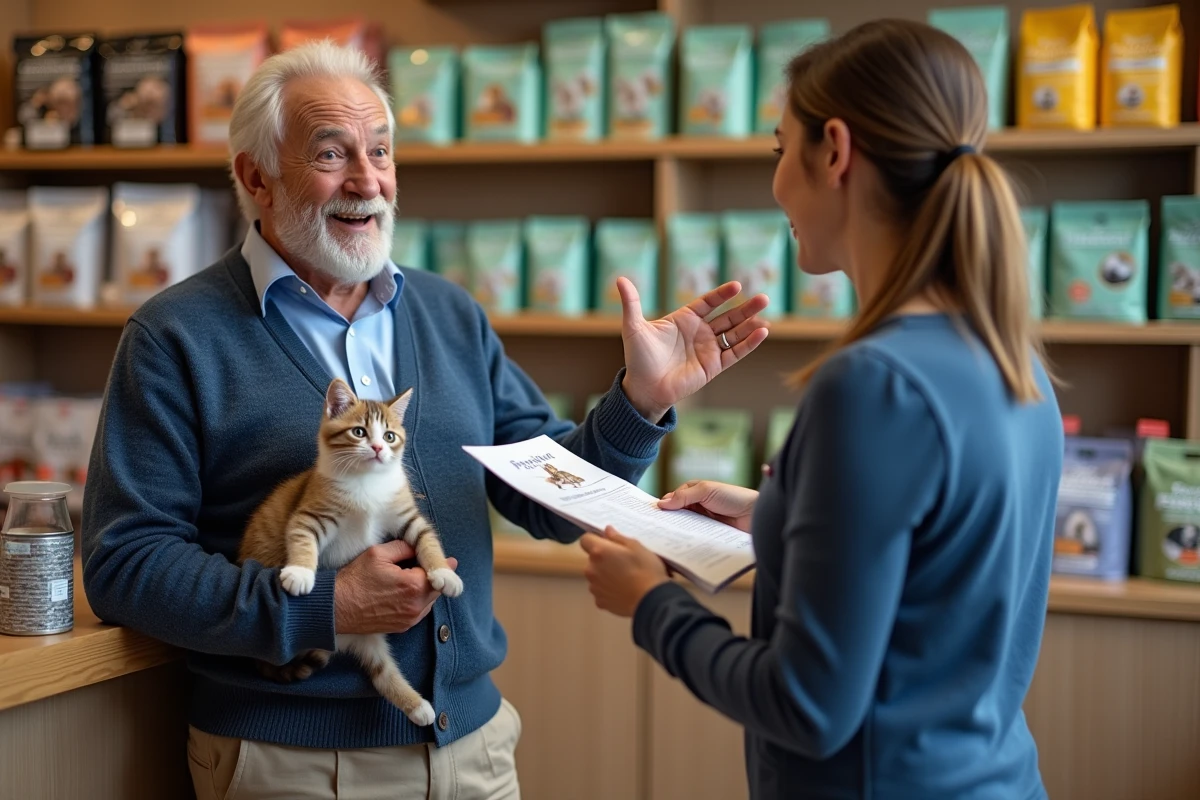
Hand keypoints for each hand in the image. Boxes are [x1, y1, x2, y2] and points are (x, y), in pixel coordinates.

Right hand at [334, 540, 458, 634]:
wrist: (336, 608)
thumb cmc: (355, 579)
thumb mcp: (379, 553)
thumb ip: (405, 547)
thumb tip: (419, 547)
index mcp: (414, 586)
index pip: (437, 572)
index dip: (441, 564)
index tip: (451, 560)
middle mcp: (416, 606)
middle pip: (436, 588)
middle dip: (434, 576)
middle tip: (432, 566)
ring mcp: (410, 619)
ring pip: (428, 600)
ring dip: (426, 589)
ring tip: (414, 577)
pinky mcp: (402, 627)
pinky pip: (418, 611)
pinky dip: (416, 600)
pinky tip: (405, 591)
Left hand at [580, 527, 670, 617]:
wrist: (651, 600)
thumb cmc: (646, 570)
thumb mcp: (637, 547)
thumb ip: (618, 538)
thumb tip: (607, 531)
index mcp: (599, 552)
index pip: (585, 540)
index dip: (596, 540)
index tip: (608, 543)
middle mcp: (591, 569)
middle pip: (592, 560)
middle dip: (603, 559)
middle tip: (623, 563)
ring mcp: (594, 587)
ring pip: (596, 576)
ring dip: (605, 575)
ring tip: (625, 579)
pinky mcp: (600, 602)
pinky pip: (601, 592)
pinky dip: (608, 590)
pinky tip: (623, 591)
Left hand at [618, 278, 769, 421]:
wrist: (644, 388)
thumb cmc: (638, 359)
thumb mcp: (634, 327)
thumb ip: (632, 303)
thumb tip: (620, 278)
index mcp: (684, 320)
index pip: (708, 303)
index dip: (722, 294)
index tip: (736, 286)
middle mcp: (699, 333)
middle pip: (728, 317)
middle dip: (745, 308)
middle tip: (764, 297)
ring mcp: (708, 349)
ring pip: (735, 333)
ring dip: (750, 324)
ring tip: (765, 313)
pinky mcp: (714, 366)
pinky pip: (735, 353)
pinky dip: (748, 343)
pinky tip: (762, 333)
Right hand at [658, 480, 757, 532]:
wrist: (756, 515)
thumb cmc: (734, 497)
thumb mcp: (706, 490)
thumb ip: (684, 496)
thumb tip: (661, 503)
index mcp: (694, 491)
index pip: (673, 498)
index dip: (663, 506)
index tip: (651, 516)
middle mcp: (697, 506)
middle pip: (677, 513)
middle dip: (668, 520)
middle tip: (655, 530)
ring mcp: (703, 520)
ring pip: (685, 526)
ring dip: (677, 531)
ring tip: (665, 540)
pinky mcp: (709, 534)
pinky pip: (695, 536)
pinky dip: (688, 539)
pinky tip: (681, 545)